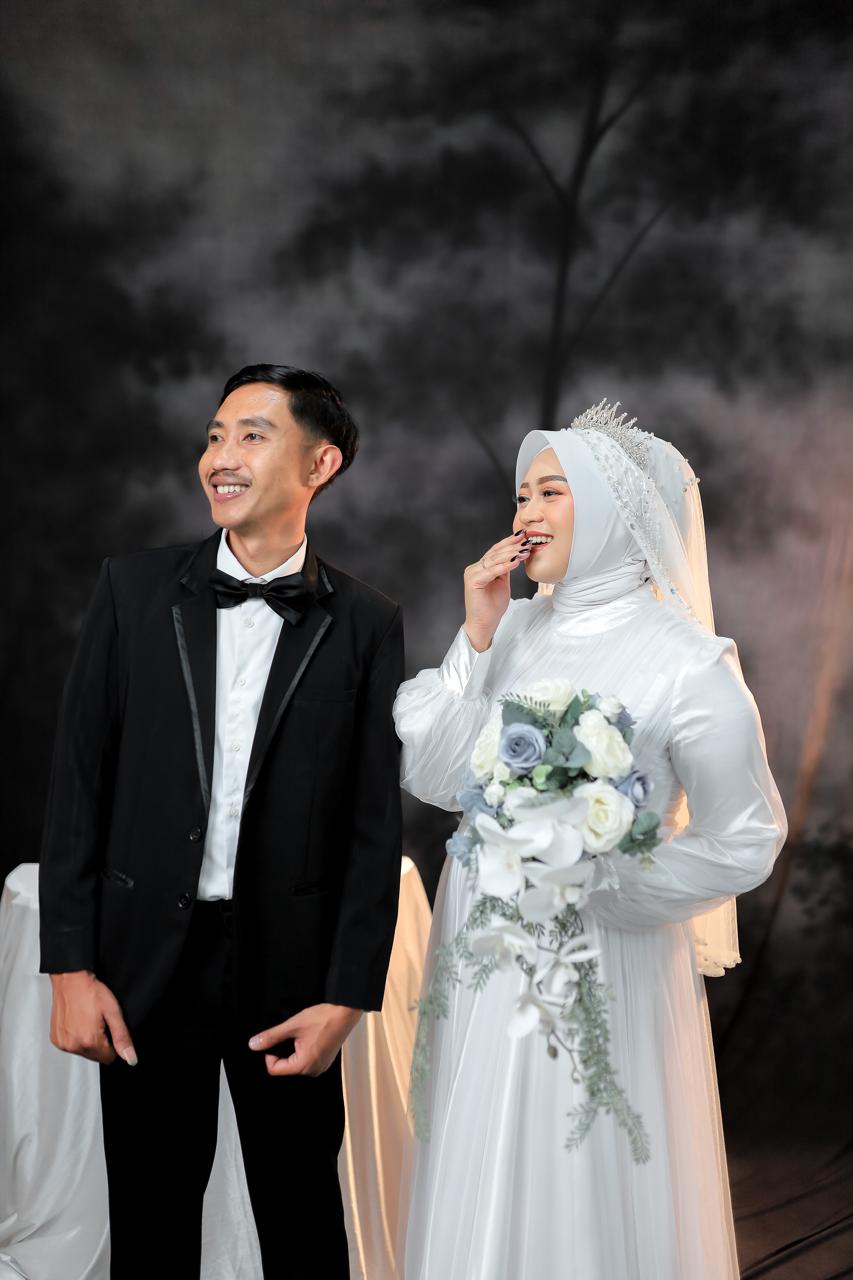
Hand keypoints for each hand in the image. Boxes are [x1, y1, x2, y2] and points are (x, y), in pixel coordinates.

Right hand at [49, 970, 136, 1065]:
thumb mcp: (113, 1012)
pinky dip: (76, 1038)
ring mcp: (63, 1044)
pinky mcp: (56, 1040)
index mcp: (89, 1040)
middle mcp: (74, 1045)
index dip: (113, 1044)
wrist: (70, 981)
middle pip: (96, 1056)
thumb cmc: (90, 992)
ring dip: (88, 1041)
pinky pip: (71, 1047)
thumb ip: (122, 1037)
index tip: (109, 1029)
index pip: (108, 1058)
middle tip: (99, 1022)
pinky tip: (78, 1023)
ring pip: (83, 1052)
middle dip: (101, 1043)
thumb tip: (130, 1058)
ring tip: (88, 1021)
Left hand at [249, 1002, 362, 1076]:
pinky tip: (310, 1036)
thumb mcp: (293, 1025)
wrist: (345, 1012)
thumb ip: (272, 1036)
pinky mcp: (325, 1060)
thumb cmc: (323, 1018)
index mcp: (304, 1065)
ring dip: (293, 1050)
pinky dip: (303, 1050)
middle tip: (291, 1034)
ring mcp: (321, 1067)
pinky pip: (307, 1060)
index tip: (275, 1039)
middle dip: (283, 1051)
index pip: (274, 1069)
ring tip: (302, 1034)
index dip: (269, 1054)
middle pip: (285, 1067)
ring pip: (296, 1063)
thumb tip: (254, 1044)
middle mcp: (313, 1070)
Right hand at [463, 530, 529, 651]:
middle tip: (527, 541)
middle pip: (495, 553)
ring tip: (525, 550)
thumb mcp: (502, 583)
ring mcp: (472, 574)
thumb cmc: (492, 607)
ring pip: (493, 560)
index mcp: (481, 567)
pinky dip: (504, 566)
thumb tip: (517, 555)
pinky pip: (490, 571)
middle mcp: (474, 568)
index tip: (523, 535)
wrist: (484, 624)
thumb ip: (505, 569)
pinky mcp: (472, 581)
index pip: (496, 550)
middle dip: (513, 546)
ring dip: (511, 554)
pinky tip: (515, 562)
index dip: (509, 542)